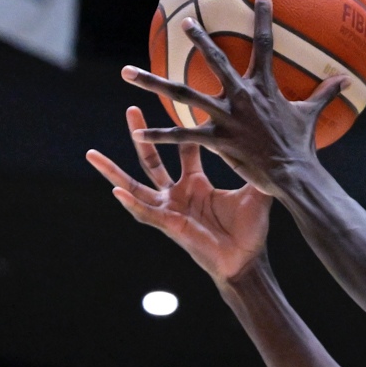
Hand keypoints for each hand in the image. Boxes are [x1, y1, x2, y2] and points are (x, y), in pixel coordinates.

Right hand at [87, 106, 271, 281]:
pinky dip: (130, 202)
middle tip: (131, 109)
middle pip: (152, 160)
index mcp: (197, 184)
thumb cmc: (250, 231)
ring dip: (112, 171)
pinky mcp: (168, 225)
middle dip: (140, 135)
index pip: (185, 150)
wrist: (246, 260)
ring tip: (91, 154)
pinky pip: (144, 212)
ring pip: (135, 185)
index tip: (179, 106)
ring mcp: (169, 208)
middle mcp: (178, 193)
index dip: (182, 130)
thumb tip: (274, 147)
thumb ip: (257, 171)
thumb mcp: (255, 194)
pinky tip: (115, 190)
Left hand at [121, 0, 346, 196]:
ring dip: (153, 81)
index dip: (263, 18)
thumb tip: (348, 79)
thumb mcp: (312, 116)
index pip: (265, 45)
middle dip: (199, 38)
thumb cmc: (302, 147)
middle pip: (215, 60)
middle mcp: (242, 96)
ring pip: (183, 93)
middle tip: (184, 21)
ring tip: (128, 72)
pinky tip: (139, 130)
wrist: (294, 175)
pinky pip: (182, 133)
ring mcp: (226, 116)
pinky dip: (160, 133)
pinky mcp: (216, 139)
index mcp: (264, 88)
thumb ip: (325, 94)